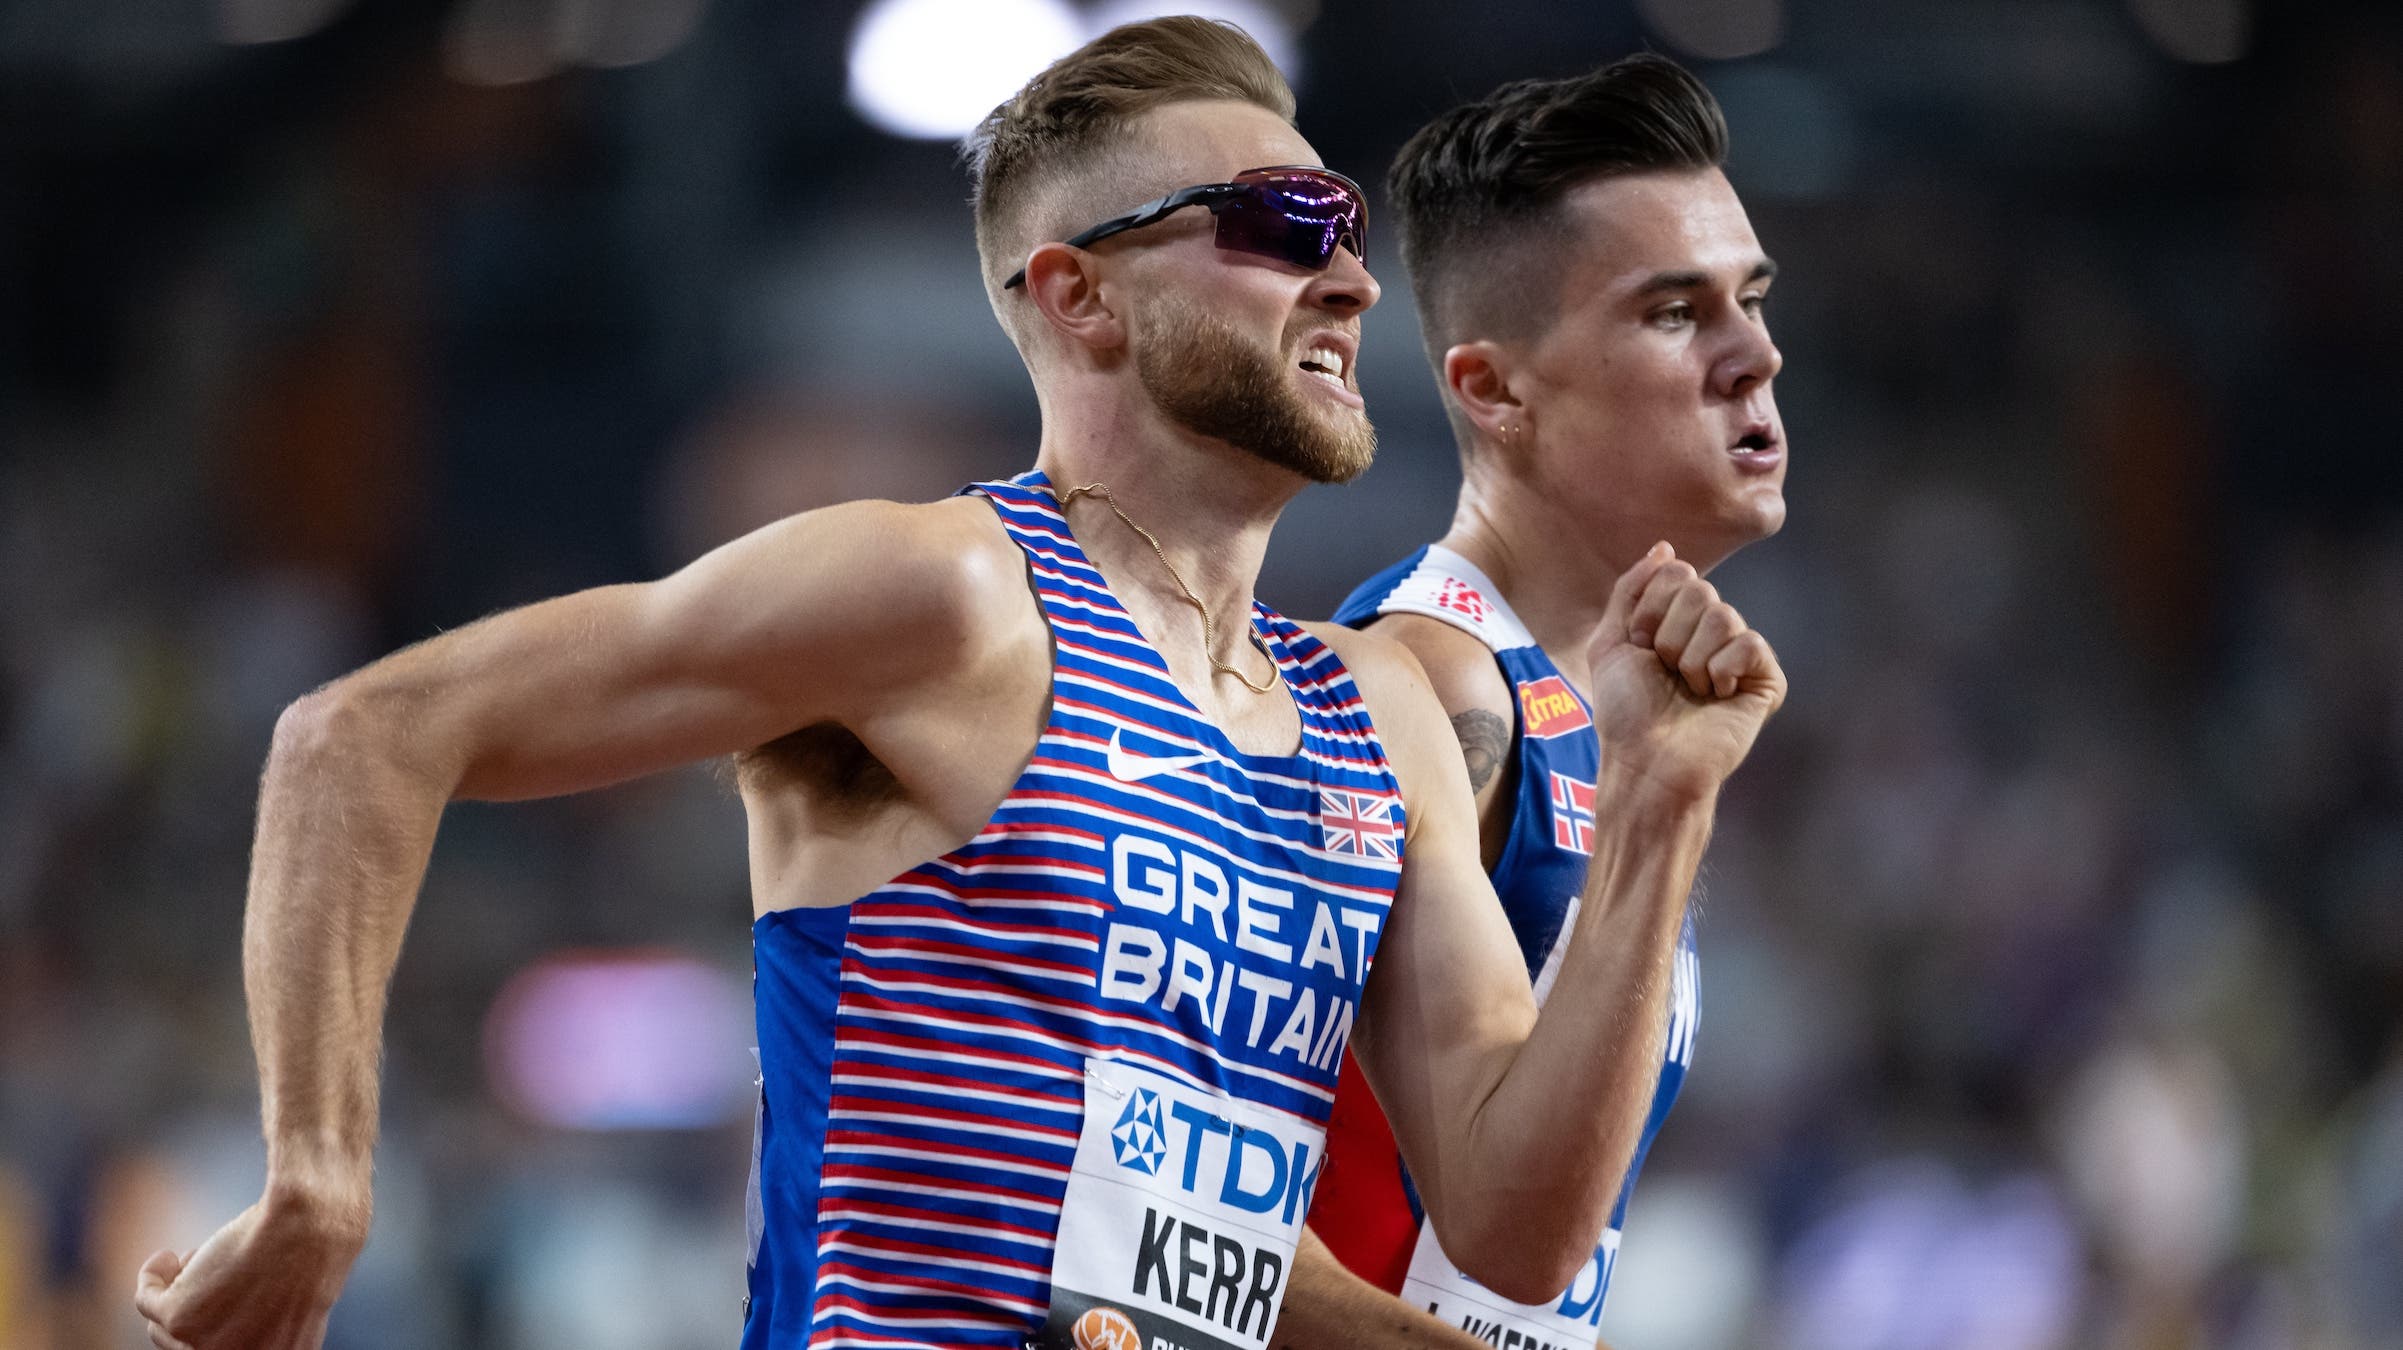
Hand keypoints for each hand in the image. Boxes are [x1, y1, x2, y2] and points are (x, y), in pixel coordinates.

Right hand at [134, 1191, 366, 1349]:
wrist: (308, 1231)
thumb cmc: (310, 1257)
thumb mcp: (294, 1310)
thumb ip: (265, 1330)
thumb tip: (234, 1322)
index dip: (211, 1327)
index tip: (214, 1304)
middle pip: (186, 1344)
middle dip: (193, 1309)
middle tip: (205, 1276)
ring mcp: (204, 1347)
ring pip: (164, 1325)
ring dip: (173, 1290)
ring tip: (195, 1258)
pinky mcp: (181, 1320)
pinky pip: (147, 1301)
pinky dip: (152, 1277)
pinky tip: (166, 1258)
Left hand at [1587, 541, 1786, 804]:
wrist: (1646, 760)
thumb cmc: (1625, 712)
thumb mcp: (1611, 642)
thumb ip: (1631, 590)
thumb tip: (1665, 547)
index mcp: (1679, 619)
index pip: (1677, 573)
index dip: (1650, 612)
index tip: (1641, 650)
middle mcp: (1713, 632)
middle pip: (1701, 589)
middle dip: (1670, 636)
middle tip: (1666, 673)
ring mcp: (1741, 655)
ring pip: (1723, 616)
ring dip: (1692, 659)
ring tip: (1689, 690)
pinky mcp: (1767, 680)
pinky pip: (1749, 643)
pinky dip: (1722, 670)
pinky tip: (1716, 697)